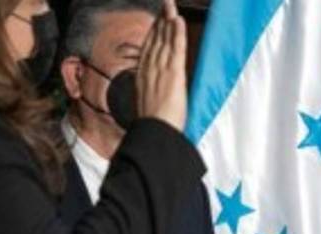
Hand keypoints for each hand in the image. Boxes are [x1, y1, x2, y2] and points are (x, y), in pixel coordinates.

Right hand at [136, 0, 187, 131]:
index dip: (154, 33)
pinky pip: (176, 48)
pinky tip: (178, 20)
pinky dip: (177, 33)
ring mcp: (161, 70)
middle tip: (166, 6)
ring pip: (165, 40)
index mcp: (143, 78)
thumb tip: (152, 96)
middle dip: (161, 21)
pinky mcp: (174, 74)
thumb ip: (151, 96)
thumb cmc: (153, 127)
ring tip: (171, 6)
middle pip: (155, 40)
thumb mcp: (147, 107)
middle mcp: (149, 70)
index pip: (149, 50)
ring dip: (169, 21)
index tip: (158, 21)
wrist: (154, 133)